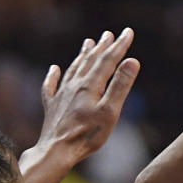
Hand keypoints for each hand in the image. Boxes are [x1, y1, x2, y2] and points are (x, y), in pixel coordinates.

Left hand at [19, 29, 139, 182]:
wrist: (57, 150)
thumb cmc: (87, 135)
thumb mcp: (110, 112)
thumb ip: (120, 86)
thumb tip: (132, 61)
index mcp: (90, 85)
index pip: (107, 60)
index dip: (119, 46)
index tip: (128, 32)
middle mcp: (74, 85)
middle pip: (90, 61)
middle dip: (101, 47)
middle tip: (108, 35)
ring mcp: (61, 95)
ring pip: (73, 69)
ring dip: (82, 56)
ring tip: (87, 44)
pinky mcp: (52, 107)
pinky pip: (51, 86)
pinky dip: (53, 76)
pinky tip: (54, 69)